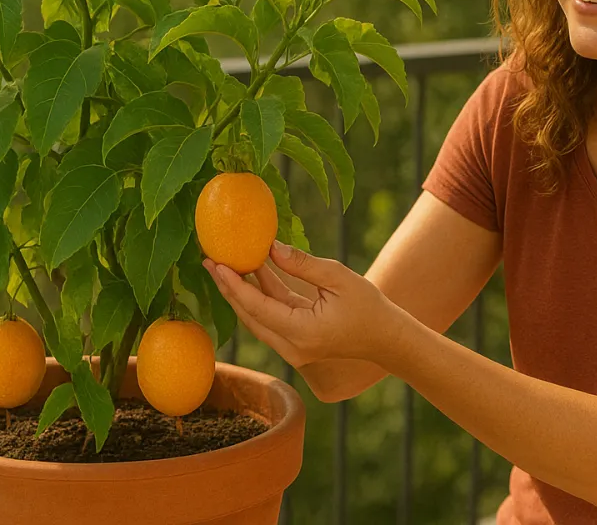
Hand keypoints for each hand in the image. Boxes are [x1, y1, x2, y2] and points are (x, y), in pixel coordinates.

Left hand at [204, 241, 404, 367]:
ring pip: (257, 318)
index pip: (257, 307)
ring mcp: (293, 347)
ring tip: (223, 264)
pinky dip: (261, 295)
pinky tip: (254, 270)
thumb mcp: (339, 279)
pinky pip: (271, 317)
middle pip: (249, 316)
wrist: (386, 339)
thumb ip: (304, 264)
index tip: (216, 263)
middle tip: (209, 260)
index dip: (234, 284)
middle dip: (228, 288)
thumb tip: (271, 248)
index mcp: (301, 332)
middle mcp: (292, 346)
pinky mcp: (296, 341)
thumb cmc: (369, 308)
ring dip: (241, 292)